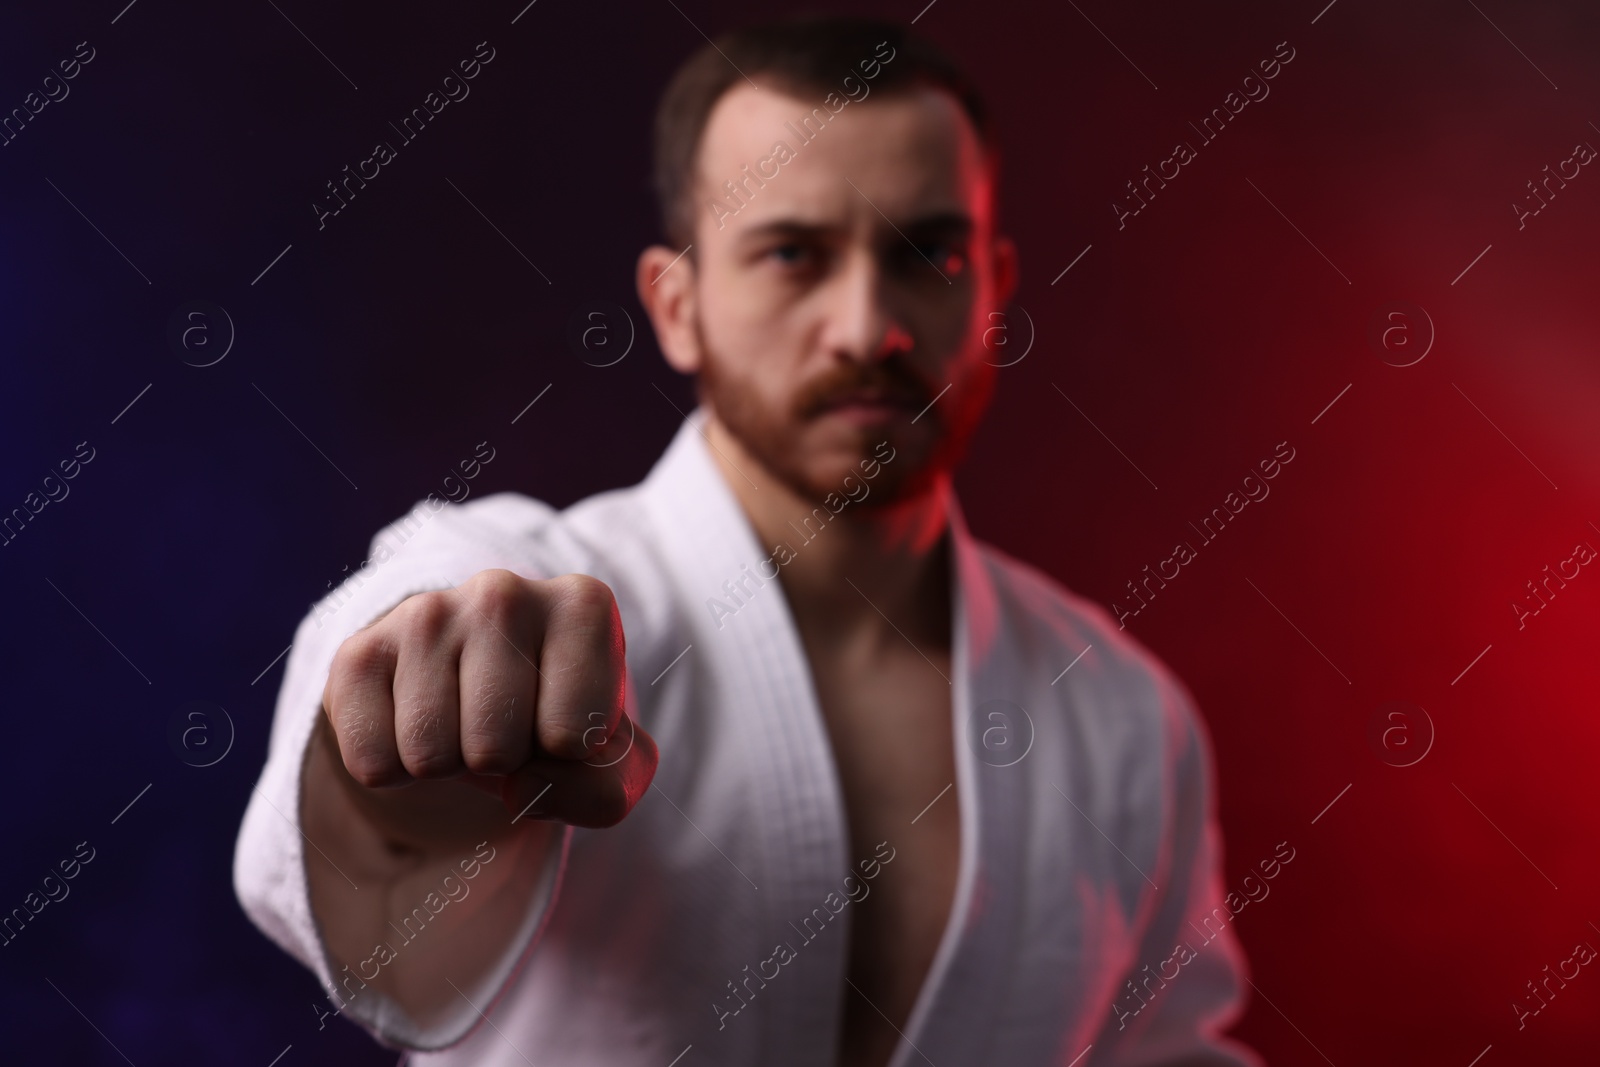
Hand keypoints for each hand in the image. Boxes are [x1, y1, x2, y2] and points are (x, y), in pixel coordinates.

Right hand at [320, 569, 657, 827]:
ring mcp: (426, 613)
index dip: (568, 754)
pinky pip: (372, 762)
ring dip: (449, 764)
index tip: (560, 717)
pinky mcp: (360, 649)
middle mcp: (503, 592)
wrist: (474, 690)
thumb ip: (605, 790)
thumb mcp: (608, 761)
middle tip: (505, 723)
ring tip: (463, 719)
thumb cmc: (555, 717)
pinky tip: (414, 721)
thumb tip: (519, 788)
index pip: (575, 736)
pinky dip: (394, 770)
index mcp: (582, 606)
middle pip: (496, 747)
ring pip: (430, 756)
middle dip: (503, 761)